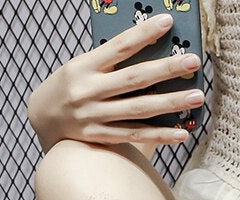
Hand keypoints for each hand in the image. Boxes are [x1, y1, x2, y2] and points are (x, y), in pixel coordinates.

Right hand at [26, 14, 203, 151]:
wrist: (42, 120)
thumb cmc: (70, 87)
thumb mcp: (81, 67)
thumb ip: (109, 63)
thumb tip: (147, 51)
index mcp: (83, 66)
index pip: (119, 46)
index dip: (143, 33)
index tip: (168, 22)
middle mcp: (89, 91)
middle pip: (135, 78)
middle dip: (166, 69)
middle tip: (193, 62)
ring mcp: (95, 116)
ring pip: (140, 109)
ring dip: (171, 103)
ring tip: (197, 97)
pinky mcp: (101, 137)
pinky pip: (136, 136)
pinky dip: (160, 135)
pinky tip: (182, 132)